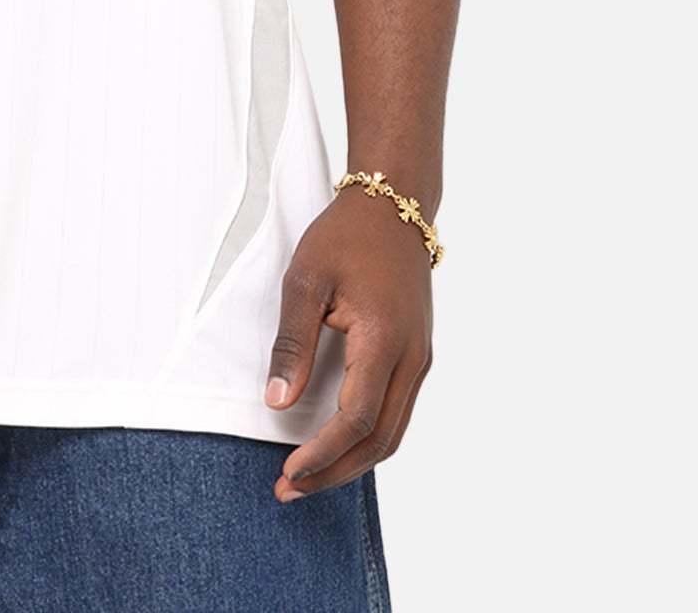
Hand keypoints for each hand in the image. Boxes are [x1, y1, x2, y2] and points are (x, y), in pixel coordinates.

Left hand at [264, 188, 433, 501]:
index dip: (322, 453)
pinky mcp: (416, 356)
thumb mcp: (305, 279)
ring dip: (351, 461)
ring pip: (392, 433)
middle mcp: (412, 359)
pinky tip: (336, 445)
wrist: (393, 207)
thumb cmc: (344, 237)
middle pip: (379, 440)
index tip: (287, 473)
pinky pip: (396, 413)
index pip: (355, 419)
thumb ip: (292, 342)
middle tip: (289, 490)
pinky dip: (367, 438)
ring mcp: (420, 360)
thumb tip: (278, 402)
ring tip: (307, 477)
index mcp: (384, 341)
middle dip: (334, 471)